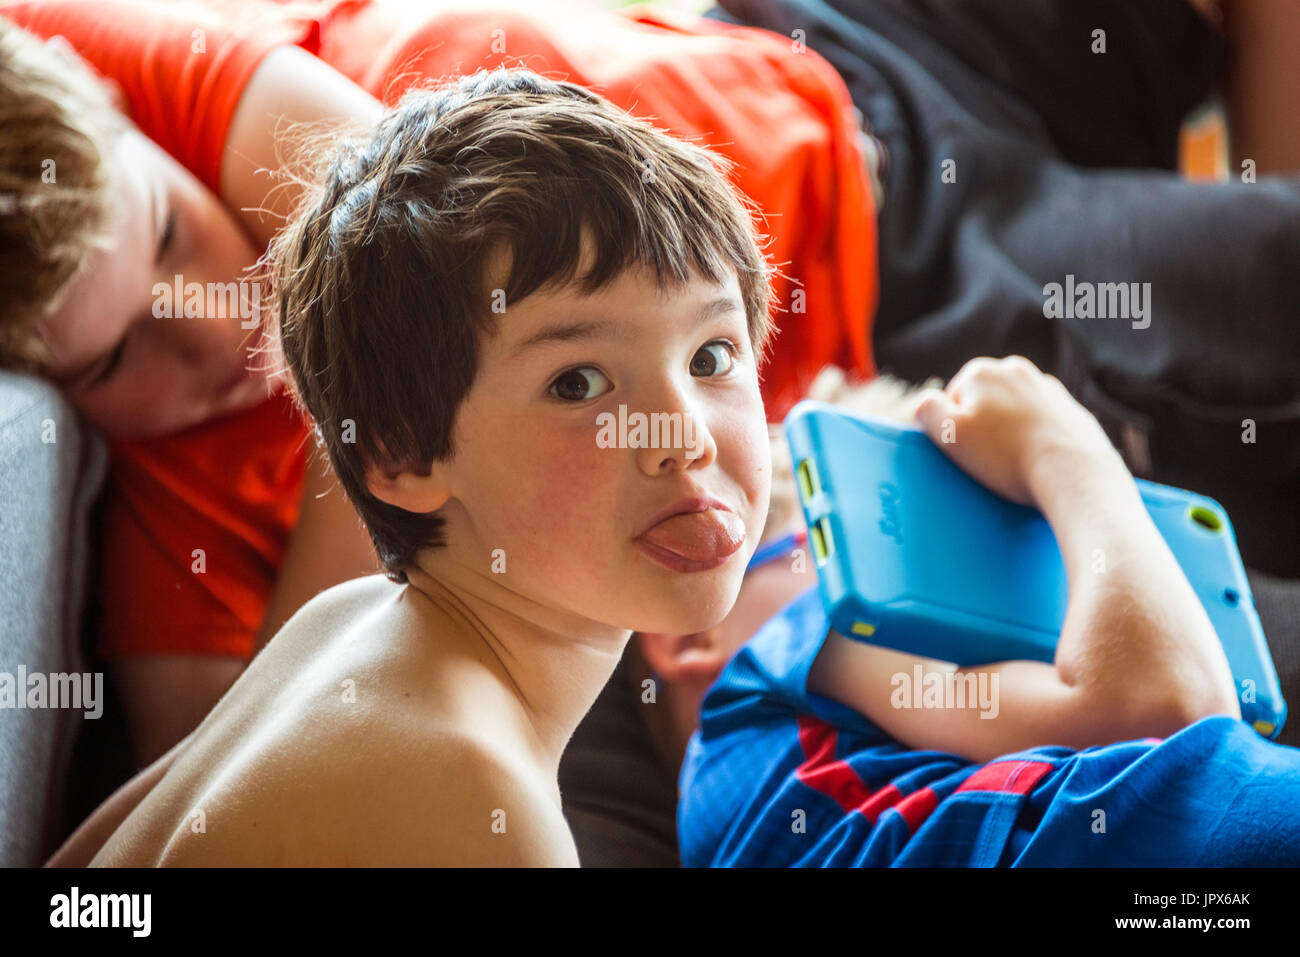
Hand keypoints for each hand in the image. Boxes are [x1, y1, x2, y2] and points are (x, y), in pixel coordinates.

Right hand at [912, 355, 1123, 506]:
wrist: (1071, 472)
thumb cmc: (1006, 456)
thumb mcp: (949, 435)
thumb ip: (927, 410)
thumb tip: (925, 403)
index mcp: (981, 371)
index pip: (951, 401)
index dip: (953, 430)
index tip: (968, 451)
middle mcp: (1015, 369)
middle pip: (983, 402)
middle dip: (982, 426)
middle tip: (989, 459)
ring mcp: (1047, 387)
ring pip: (1012, 411)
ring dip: (1008, 432)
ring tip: (1014, 462)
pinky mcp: (1071, 409)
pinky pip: (1041, 423)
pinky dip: (1035, 438)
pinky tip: (1037, 460)